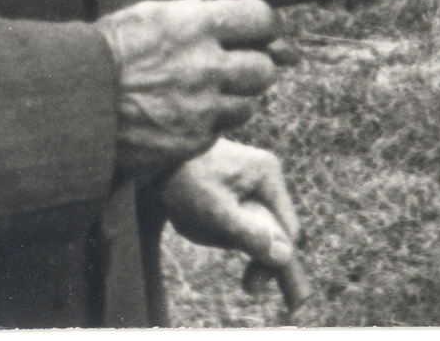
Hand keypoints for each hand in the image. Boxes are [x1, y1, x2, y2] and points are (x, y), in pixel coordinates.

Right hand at [93, 0, 280, 179]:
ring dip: (234, 100)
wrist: (72, 106)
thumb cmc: (103, 55)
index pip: (263, 19)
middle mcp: (208, 65)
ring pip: (249, 104)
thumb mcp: (144, 17)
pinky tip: (185, 117)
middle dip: (252, 68)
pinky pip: (221, 130)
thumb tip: (212, 7)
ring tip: (204, 96)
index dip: (266, 27)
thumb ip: (187, 13)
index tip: (262, 33)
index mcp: (198, 25)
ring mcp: (203, 106)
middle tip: (233, 69)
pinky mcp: (194, 139)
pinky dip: (210, 124)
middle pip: (264, 68)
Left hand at [160, 139, 311, 307]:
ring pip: (248, 227)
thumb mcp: (216, 212)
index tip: (253, 285)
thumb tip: (284, 257)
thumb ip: (250, 235)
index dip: (275, 258)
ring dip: (223, 236)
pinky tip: (191, 217)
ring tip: (192, 220)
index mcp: (267, 175)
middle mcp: (263, 178)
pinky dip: (214, 228)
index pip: (288, 228)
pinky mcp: (229, 189)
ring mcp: (247, 183)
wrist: (152, 154)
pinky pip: (232, 220)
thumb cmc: (184, 178)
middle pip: (269, 229)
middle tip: (234, 271)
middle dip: (242, 244)